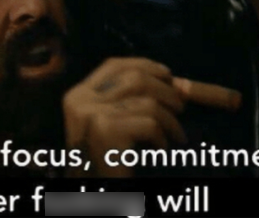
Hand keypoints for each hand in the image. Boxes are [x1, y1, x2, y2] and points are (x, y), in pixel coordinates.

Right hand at [63, 57, 241, 177]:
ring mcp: (92, 115)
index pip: (112, 65)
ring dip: (170, 117)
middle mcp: (81, 101)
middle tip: (180, 106)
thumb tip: (167, 79)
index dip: (143, 64)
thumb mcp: (105, 123)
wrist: (93, 193)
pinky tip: (161, 149)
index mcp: (78, 95)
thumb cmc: (104, 161)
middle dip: (164, 89)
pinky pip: (150, 123)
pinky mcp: (107, 131)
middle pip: (134, 78)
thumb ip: (125, 100)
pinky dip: (163, 136)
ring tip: (176, 132)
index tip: (166, 74)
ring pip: (147, 100)